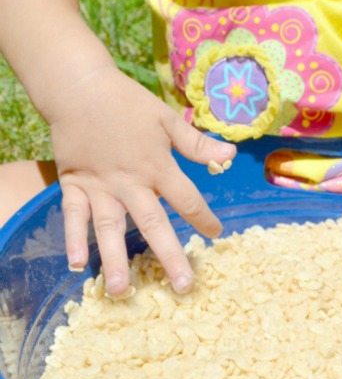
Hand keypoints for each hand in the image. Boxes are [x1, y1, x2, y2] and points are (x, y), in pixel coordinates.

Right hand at [49, 67, 235, 296]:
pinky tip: (77, 263)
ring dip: (115, 258)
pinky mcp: (74, 184)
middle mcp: (129, 182)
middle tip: (182, 288)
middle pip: (152, 223)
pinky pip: (73, 215)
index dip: (204, 218)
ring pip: (109, 227)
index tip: (216, 236)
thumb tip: (231, 155)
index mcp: (156, 166)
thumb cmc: (128, 103)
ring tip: (122, 290)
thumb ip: (196, 143)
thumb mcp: (167, 119)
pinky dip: (73, 238)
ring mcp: (99, 186)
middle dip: (168, 256)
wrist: (80, 88)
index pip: (187, 199)